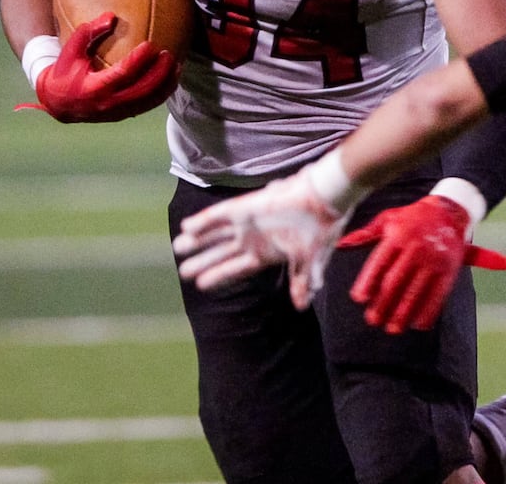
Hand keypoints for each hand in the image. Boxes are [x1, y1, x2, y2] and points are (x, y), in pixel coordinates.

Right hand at [35, 12, 178, 122]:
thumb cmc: (64, 72)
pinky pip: (147, 105)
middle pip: (142, 89)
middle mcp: (108, 103)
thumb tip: (111, 16)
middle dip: (159, 73)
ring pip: (148, 100)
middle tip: (169, 54)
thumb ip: (88, 32)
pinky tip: (172, 79)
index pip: (122, 74)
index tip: (151, 45)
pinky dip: (162, 93)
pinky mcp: (123, 115)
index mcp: (94, 88)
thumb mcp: (70, 51)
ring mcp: (117, 112)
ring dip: (166, 84)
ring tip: (177, 65)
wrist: (57, 103)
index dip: (138, 60)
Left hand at [173, 171, 350, 309]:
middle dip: (203, 261)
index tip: (200, 284)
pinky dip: (204, 221)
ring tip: (178, 248)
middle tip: (182, 271)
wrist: (326, 198)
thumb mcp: (311, 260)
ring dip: (198, 241)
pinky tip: (187, 227)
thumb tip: (301, 307)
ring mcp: (248, 222)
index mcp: (266, 254)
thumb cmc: (321, 229)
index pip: (237, 268)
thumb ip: (302, 281)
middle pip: (222, 253)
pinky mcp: (246, 206)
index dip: (219, 275)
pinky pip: (220, 215)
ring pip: (217, 234)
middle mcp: (253, 238)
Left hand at [340, 194, 505, 334]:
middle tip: (373, 320)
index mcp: (398, 236)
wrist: (448, 212)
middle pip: (395, 282)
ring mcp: (433, 261)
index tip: (359, 298)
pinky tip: (418, 324)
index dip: (368, 282)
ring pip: (415, 293)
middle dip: (383, 304)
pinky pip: (438, 296)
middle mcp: (416, 248)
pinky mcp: (449, 270)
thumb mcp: (388, 219)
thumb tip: (341, 245)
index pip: (380, 263)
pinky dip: (428, 313)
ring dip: (403, 314)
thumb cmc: (412, 217)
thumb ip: (365, 234)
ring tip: (392, 328)